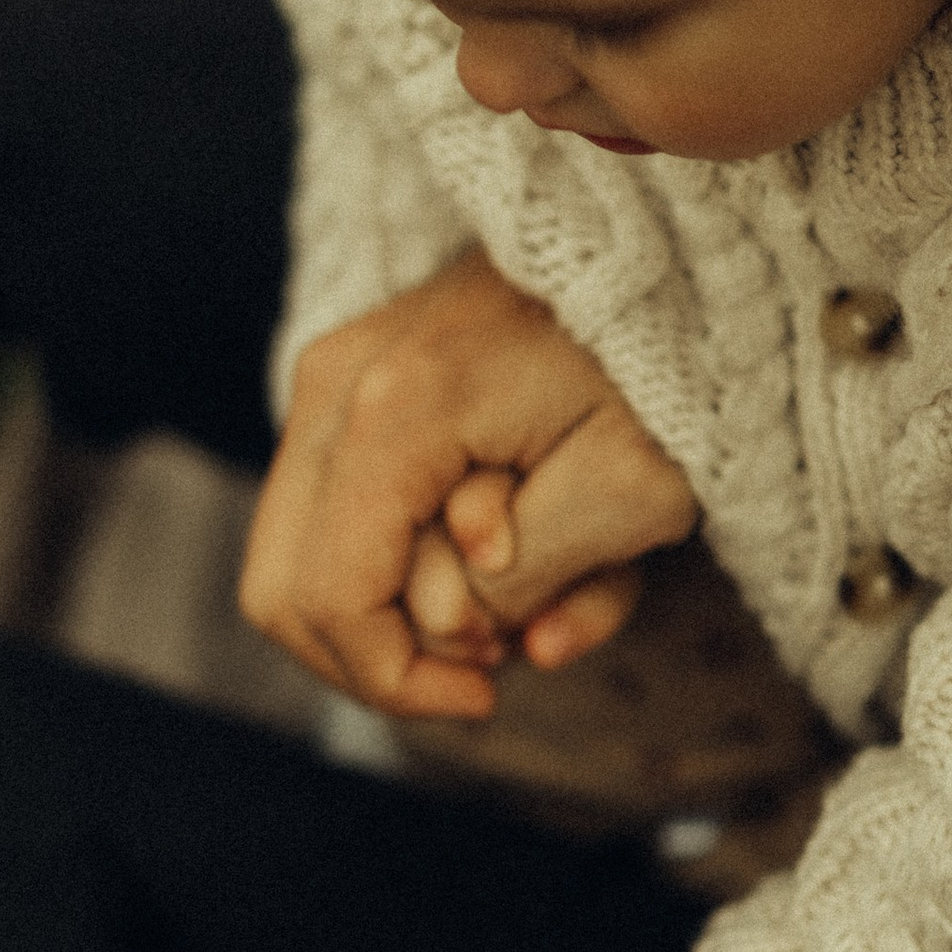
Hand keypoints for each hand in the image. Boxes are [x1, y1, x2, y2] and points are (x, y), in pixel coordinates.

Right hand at [240, 250, 696, 717]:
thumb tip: (459, 628)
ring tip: (534, 588)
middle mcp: (335, 384)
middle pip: (285, 592)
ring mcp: (330, 377)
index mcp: (395, 409)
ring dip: (419, 609)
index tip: (489, 695)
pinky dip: (423, 560)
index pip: (331, 599)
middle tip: (500, 650)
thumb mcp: (635, 488)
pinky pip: (344, 516)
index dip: (397, 679)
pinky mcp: (346, 387)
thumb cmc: (666, 369)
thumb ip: (533, 573)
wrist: (664, 256)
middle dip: (391, 654)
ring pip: (303, 563)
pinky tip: (523, 548)